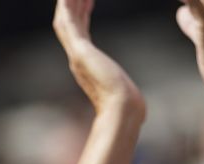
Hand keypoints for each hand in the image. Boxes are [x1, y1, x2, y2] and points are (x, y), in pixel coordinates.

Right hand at [54, 0, 144, 117]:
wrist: (122, 113)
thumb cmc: (128, 106)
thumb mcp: (125, 92)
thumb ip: (125, 91)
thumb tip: (139, 105)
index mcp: (87, 66)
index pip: (81, 34)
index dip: (83, 15)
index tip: (88, 1)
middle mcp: (77, 59)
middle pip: (69, 24)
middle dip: (72, 5)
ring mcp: (76, 55)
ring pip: (64, 20)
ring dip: (67, 3)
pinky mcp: (80, 52)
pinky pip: (69, 22)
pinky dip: (67, 7)